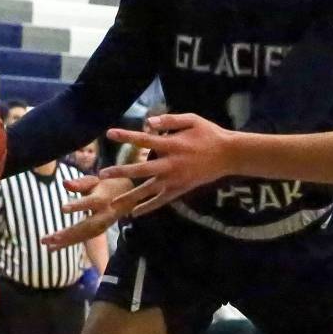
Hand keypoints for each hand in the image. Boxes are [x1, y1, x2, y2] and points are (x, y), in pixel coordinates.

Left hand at [41, 176, 132, 249]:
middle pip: (86, 225)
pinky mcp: (99, 232)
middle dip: (68, 233)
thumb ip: (80, 183)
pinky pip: (83, 239)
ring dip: (65, 242)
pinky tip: (51, 249)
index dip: (78, 205)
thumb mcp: (96, 181)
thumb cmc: (107, 186)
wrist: (128, 197)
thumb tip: (64, 183)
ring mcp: (103, 225)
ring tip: (47, 246)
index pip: (90, 202)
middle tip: (49, 238)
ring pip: (84, 236)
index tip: (62, 208)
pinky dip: (67, 244)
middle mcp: (104, 214)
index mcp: (103, 198)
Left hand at [100, 113, 232, 217]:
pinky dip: (149, 207)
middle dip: (121, 171)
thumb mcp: (192, 120)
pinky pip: (162, 200)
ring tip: (114, 203)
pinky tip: (135, 213)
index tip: (110, 133)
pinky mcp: (180, 189)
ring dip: (130, 196)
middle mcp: (171, 164)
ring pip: (148, 190)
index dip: (127, 136)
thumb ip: (170, 121)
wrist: (229, 155)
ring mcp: (175, 179)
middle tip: (103, 173)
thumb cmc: (210, 134)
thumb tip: (148, 122)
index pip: (145, 140)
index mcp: (173, 145)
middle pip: (141, 169)